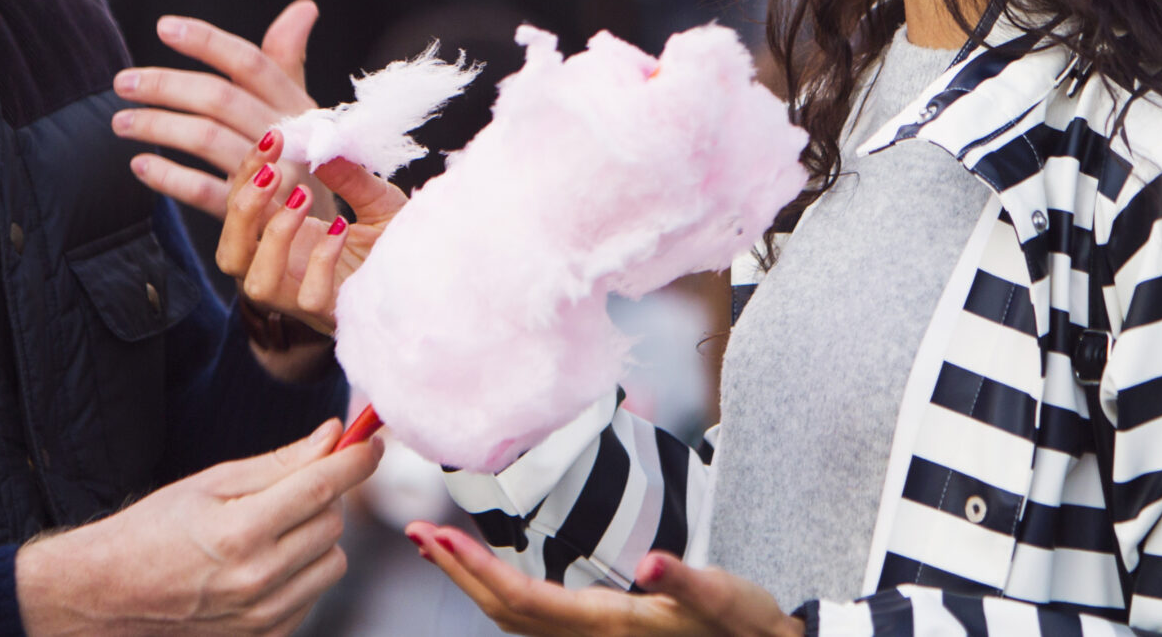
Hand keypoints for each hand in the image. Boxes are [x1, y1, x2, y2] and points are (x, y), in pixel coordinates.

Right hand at [15, 418, 381, 636]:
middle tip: (289, 488)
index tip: (372, 441)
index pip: (322, 487)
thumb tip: (333, 437)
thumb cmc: (155, 529)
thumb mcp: (211, 482)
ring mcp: (262, 615)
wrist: (111, 595)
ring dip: (316, 538)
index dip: (356, 459)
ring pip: (332, 561)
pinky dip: (303, 573)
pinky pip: (314, 595)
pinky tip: (266, 563)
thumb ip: (279, 463)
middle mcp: (257, 579)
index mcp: (240, 531)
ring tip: (272, 530)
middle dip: (321, 496)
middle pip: (332, 522)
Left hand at [114, 2, 321, 218]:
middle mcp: (287, 135)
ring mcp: (271, 177)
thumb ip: (288, 58)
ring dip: (157, 127)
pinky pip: (204, 192)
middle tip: (122, 82)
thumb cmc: (297, 154)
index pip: (249, 61)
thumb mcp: (298, 107)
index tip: (163, 26)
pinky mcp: (253, 215)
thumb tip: (304, 6)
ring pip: (207, 140)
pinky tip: (140, 164)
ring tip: (121, 122)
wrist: (314, 228)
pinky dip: (169, 177)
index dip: (207, 41)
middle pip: (220, 98)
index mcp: (294, 102)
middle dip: (166, 86)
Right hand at [217, 133, 408, 336]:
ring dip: (274, 236)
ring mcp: (305, 298)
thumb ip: (349, 176)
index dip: (246, 175)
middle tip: (274, 170)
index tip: (273, 138)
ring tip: (304, 197)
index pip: (241, 211)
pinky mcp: (332, 314)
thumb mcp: (376, 200)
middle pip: (230, 253)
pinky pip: (308, 296)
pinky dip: (320, 259)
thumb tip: (322, 143)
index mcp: (287, 240)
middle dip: (243, 208)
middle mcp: (287, 271)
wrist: (435, 276)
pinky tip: (342, 229)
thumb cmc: (401, 242)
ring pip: (256, 283)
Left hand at [403, 529, 799, 636]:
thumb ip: (689, 582)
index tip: (439, 539)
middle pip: (506, 613)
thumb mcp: (725, 600)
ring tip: (440, 547)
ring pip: (515, 618)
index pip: (526, 601)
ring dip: (474, 581)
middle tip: (418, 535)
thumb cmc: (743, 627)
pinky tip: (492, 572)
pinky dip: (501, 590)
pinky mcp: (598, 632)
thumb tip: (656, 564)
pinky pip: (533, 617)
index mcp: (610, 625)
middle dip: (459, 574)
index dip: (479, 571)